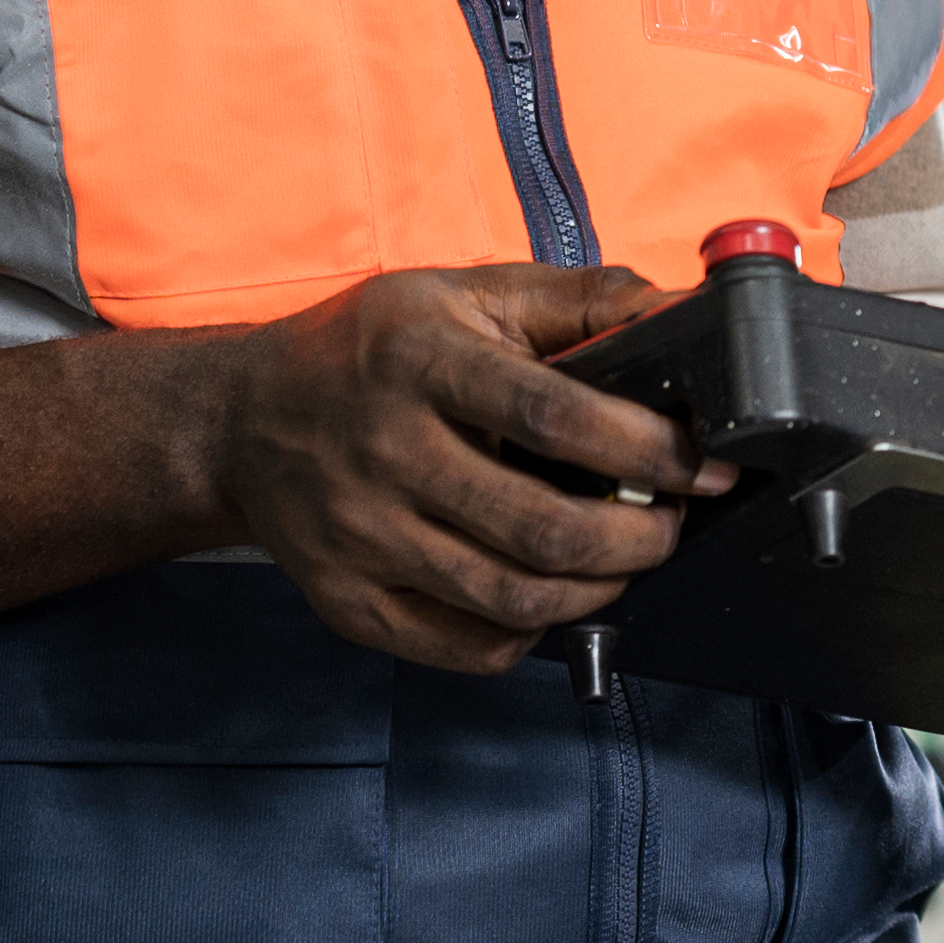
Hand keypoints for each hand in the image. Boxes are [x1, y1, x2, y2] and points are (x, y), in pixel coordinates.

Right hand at [197, 264, 728, 676]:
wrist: (237, 421)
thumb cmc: (368, 351)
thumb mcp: (465, 294)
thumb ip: (582, 299)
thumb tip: (685, 311)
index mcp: (419, 364)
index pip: (557, 418)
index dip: (650, 451)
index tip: (706, 467)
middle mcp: (384, 453)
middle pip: (544, 528)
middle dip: (641, 537)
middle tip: (669, 521)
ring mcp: (360, 537)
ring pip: (513, 599)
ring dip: (599, 589)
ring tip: (622, 558)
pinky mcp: (347, 600)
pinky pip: (464, 647)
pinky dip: (531, 634)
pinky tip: (549, 593)